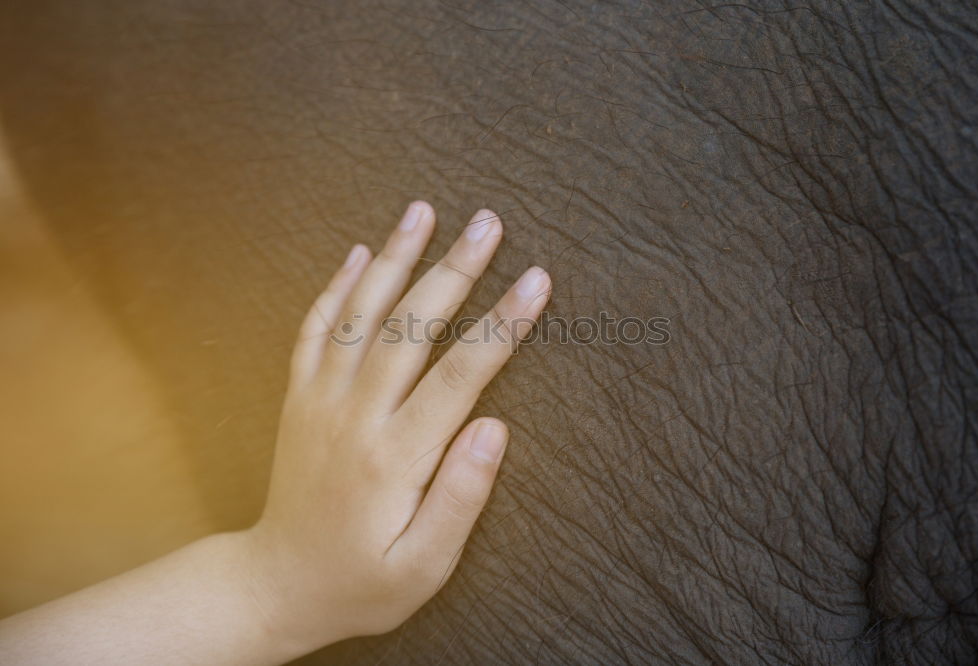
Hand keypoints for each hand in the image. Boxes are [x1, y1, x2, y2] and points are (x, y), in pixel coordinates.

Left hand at [242, 202, 550, 652]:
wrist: (277, 582)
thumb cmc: (361, 581)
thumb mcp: (422, 567)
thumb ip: (461, 499)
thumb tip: (496, 428)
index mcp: (394, 456)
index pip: (459, 375)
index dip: (502, 324)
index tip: (537, 280)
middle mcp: (354, 416)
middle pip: (410, 328)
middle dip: (454, 270)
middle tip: (489, 222)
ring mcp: (320, 401)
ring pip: (360, 315)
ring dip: (394, 259)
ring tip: (424, 210)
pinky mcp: (299, 398)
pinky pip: (315, 330)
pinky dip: (337, 287)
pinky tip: (361, 253)